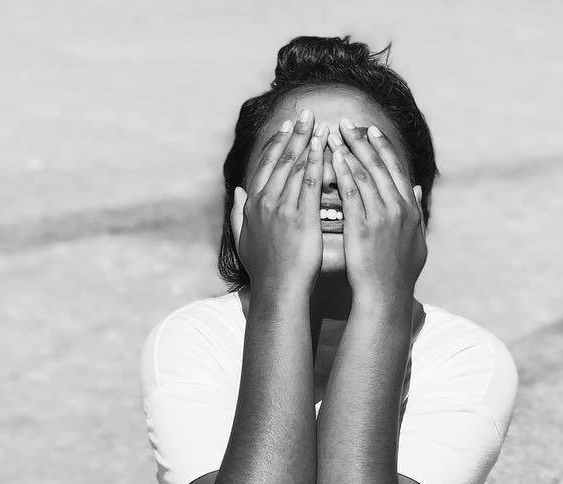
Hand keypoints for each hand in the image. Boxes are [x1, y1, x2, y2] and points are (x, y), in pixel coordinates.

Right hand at [230, 108, 323, 296]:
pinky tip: (325, 146)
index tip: (287, 127)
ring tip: (320, 124)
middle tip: (306, 113)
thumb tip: (237, 192)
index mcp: (252, 205)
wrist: (278, 291)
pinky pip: (309, 182)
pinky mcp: (300, 217)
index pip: (265, 166)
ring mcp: (282, 208)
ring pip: (296, 166)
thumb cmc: (265, 271)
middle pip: (281, 160)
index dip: (277, 144)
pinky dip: (317, 161)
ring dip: (308, 142)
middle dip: (295, 134)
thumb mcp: (243, 241)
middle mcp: (264, 202)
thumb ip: (237, 214)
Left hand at [328, 118, 426, 303]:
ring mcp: (382, 217)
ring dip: (348, 150)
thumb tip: (414, 189)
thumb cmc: (398, 275)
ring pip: (365, 173)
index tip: (371, 131)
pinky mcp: (364, 227)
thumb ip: (415, 213)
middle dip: (363, 141)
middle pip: (380, 165)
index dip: (383, 147)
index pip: (396, 169)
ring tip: (333, 135)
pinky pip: (352, 192)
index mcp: (410, 209)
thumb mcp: (415, 242)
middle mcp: (399, 208)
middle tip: (347, 122)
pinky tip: (332, 159)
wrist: (386, 298)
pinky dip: (343, 172)